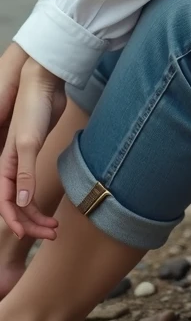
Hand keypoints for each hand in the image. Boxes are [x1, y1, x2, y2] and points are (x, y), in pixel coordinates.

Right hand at [0, 52, 65, 239]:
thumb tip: (22, 202)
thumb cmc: (33, 110)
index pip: (5, 201)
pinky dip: (40, 200)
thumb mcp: (29, 143)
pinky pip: (33, 185)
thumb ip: (25, 172)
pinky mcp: (35, 154)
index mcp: (5, 165)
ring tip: (55, 227)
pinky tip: (52, 208)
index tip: (26, 235)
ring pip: (26, 198)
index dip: (14, 219)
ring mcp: (23, 161)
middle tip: (52, 234)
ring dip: (37, 215)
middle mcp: (11, 166)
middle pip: (17, 204)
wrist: (45, 85)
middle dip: (31, 222)